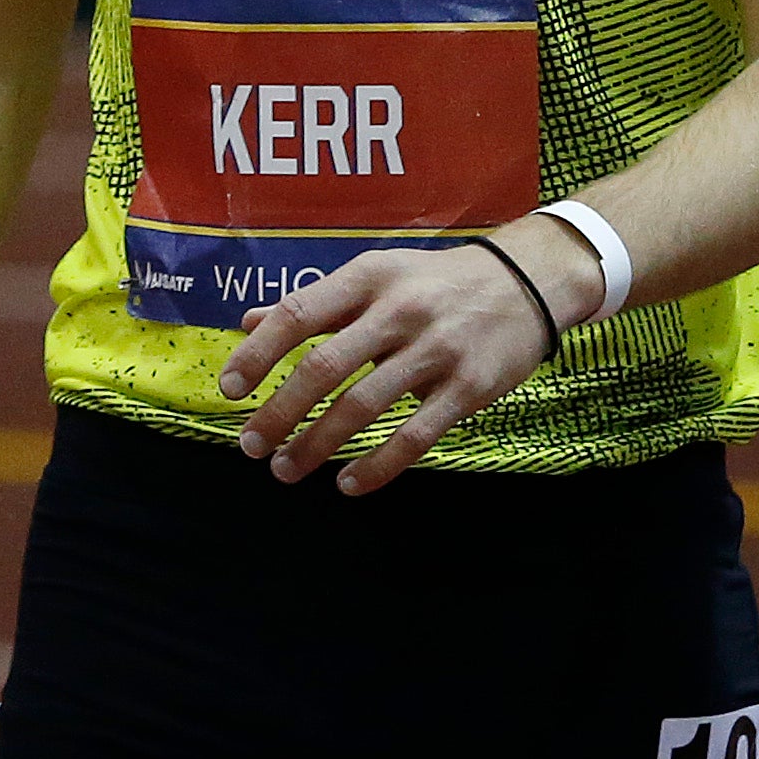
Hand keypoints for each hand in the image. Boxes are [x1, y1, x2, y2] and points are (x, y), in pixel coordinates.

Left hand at [215, 234, 586, 493]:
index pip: (299, 314)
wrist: (529, 280)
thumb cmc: (437, 282)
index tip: (228, 390)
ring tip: (286, 470)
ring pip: (363, 406)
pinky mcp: (469, 386)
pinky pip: (416, 435)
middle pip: (323, 368)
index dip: (258, 354)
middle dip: (279, 414)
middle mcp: (399, 310)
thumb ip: (315, 302)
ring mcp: (437, 349)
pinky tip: (350, 483)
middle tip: (251, 446)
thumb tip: (246, 323)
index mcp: (369, 277)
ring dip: (317, 445)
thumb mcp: (376, 275)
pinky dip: (378, 466)